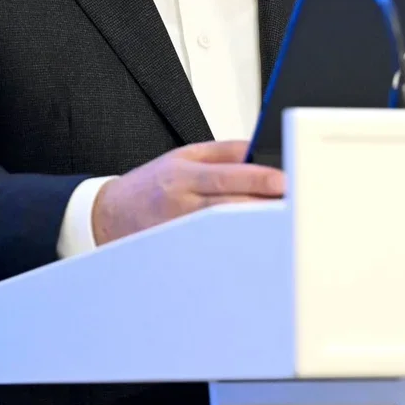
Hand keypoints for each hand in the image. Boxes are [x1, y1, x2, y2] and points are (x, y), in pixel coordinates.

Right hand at [91, 140, 285, 246]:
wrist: (109, 215)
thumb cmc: (151, 184)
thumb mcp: (183, 156)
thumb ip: (224, 152)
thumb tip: (260, 151)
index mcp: (183, 175)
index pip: (228, 176)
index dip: (259, 179)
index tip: (285, 181)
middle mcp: (182, 205)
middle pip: (231, 206)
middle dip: (265, 205)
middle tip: (295, 203)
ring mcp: (181, 232)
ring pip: (226, 231)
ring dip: (256, 227)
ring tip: (283, 224)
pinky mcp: (181, 252)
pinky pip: (214, 250)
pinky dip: (236, 246)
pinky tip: (256, 245)